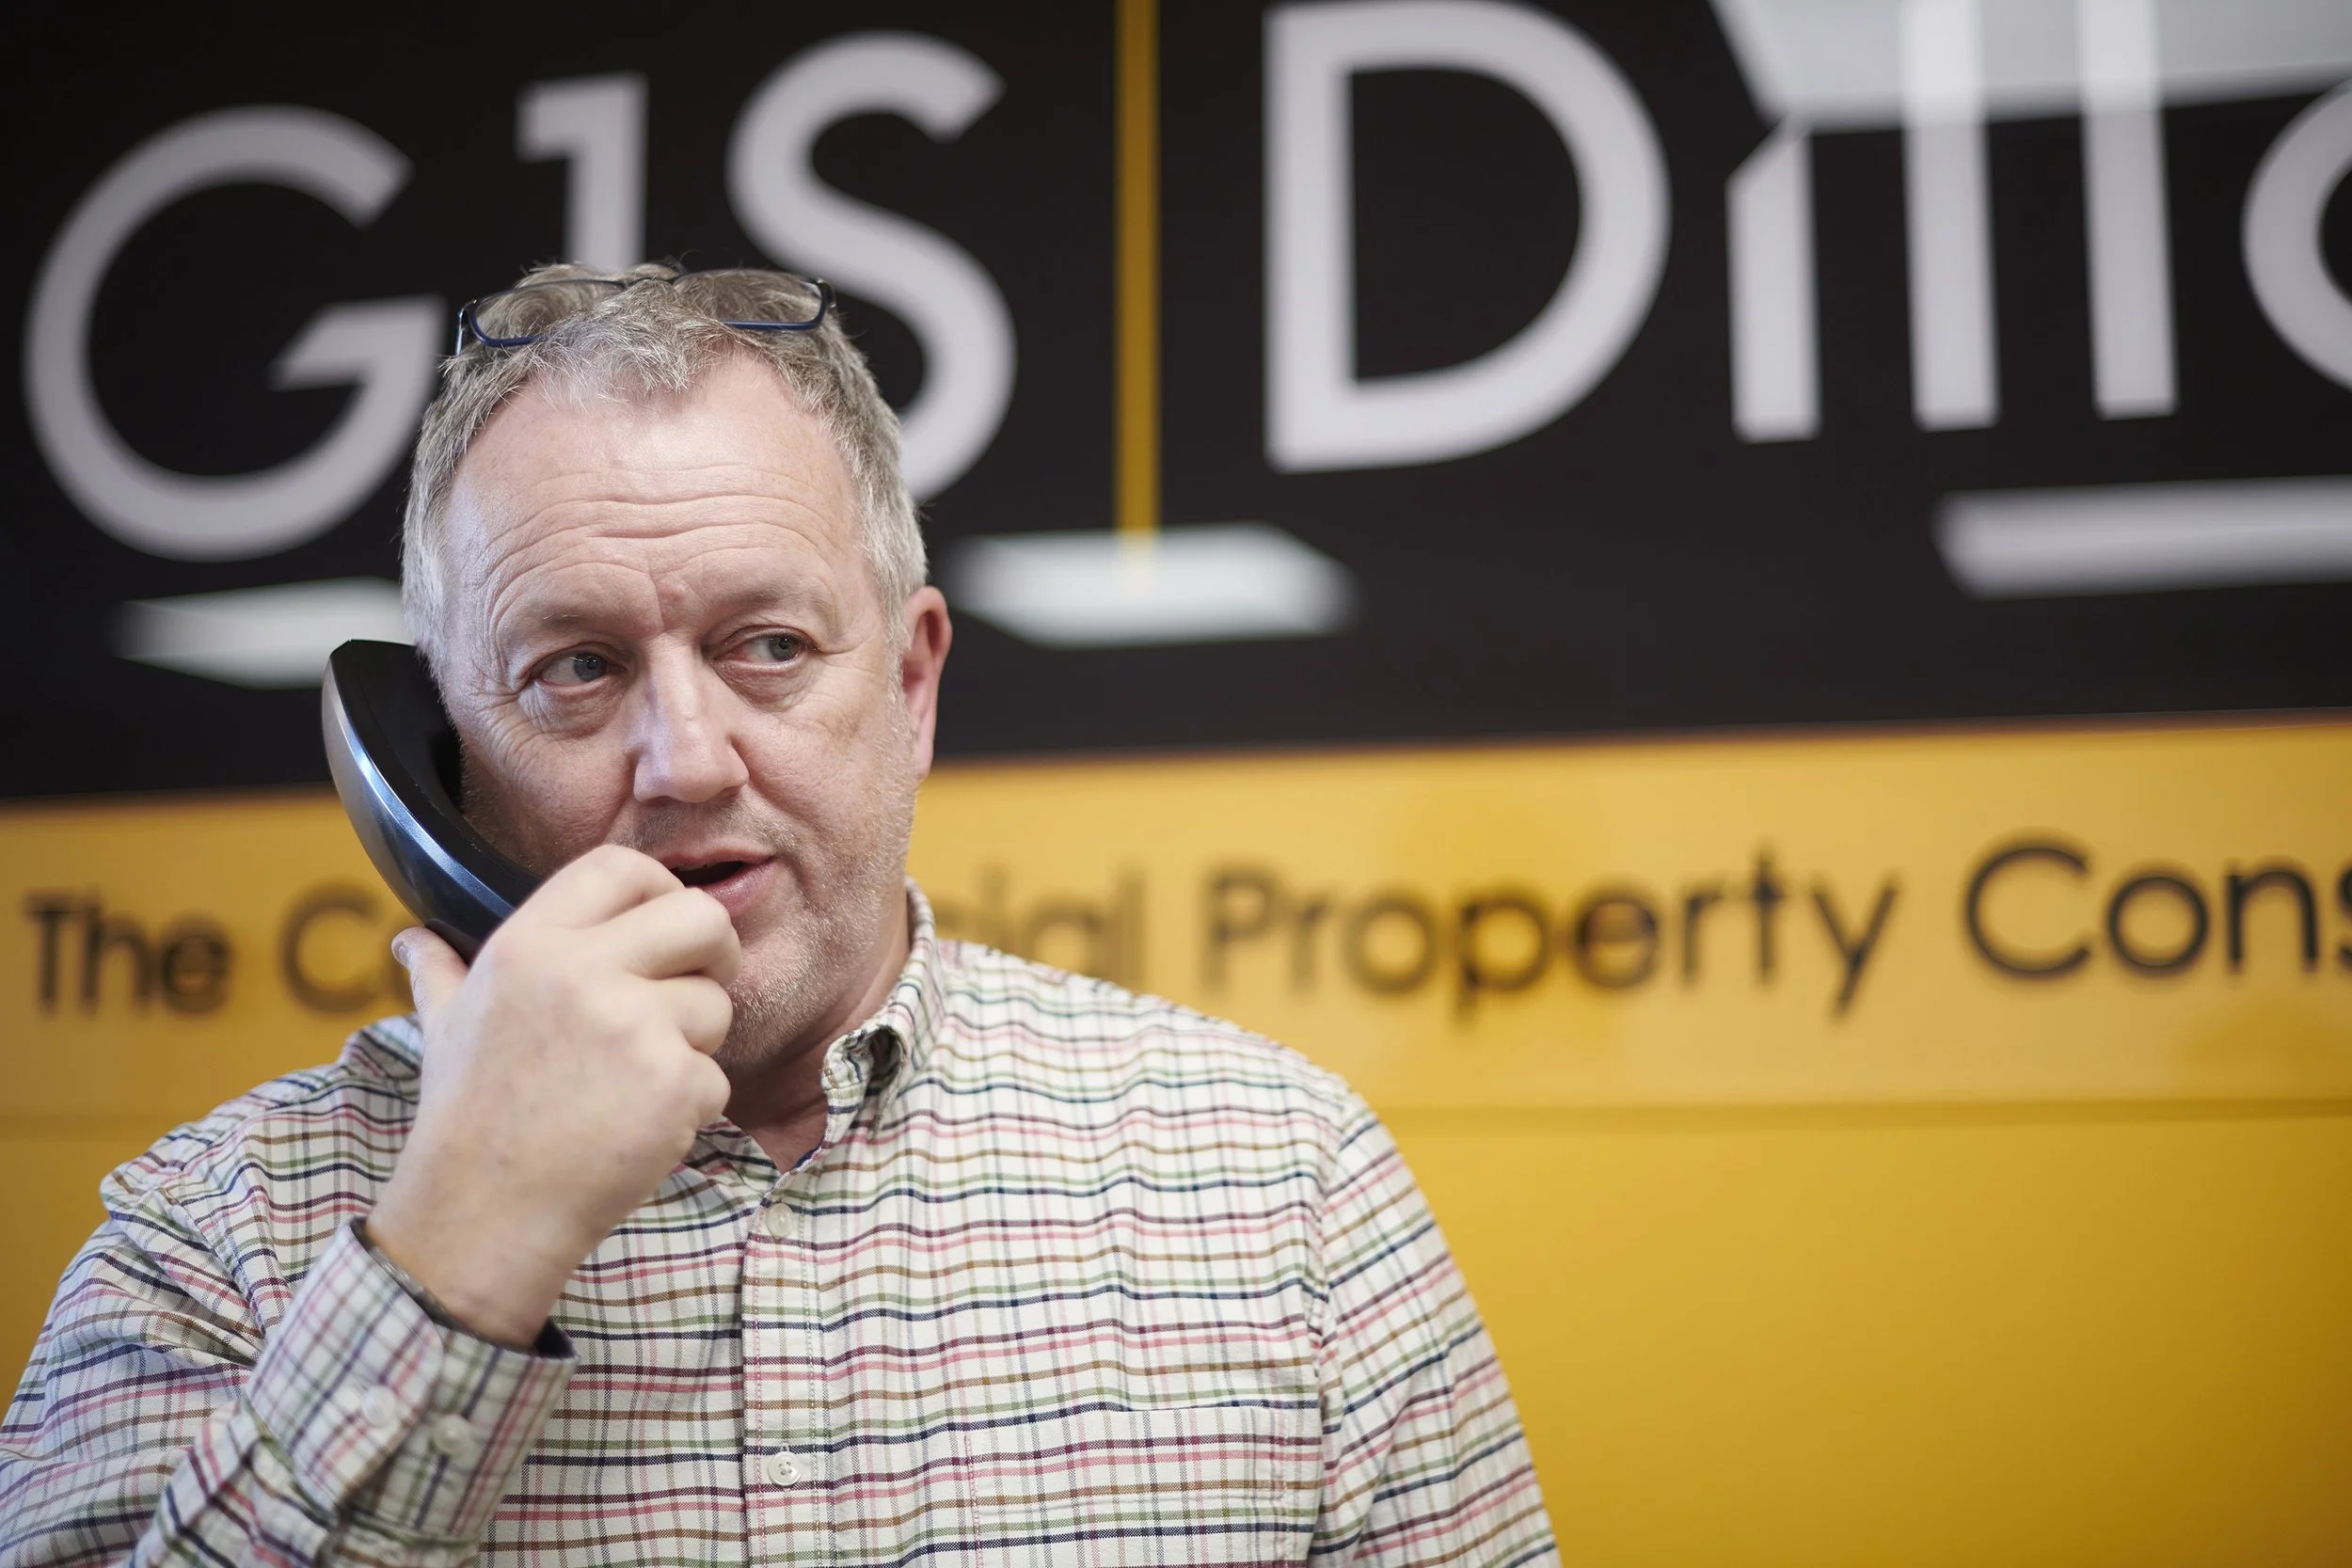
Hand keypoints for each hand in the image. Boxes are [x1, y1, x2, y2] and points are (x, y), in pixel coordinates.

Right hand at [367, 845, 736, 1347]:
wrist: (481, 1214)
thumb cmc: (469, 1116)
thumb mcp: (445, 1027)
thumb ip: (440, 972)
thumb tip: (410, 938)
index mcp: (530, 943)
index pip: (622, 866)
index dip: (660, 888)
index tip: (664, 929)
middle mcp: (582, 971)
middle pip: (702, 917)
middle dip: (715, 952)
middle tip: (695, 987)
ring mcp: (632, 1026)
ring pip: (716, 1005)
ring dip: (694, 1046)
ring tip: (631, 1084)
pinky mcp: (673, 1082)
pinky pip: (717, 1076)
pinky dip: (690, 1107)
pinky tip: (635, 1128)